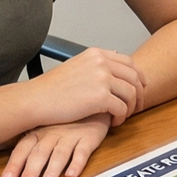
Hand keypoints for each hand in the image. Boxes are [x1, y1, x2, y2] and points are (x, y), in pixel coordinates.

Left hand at [1, 113, 109, 176]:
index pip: (23, 149)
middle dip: (31, 170)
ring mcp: (70, 136)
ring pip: (60, 154)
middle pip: (40, 153)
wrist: (90, 103)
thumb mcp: (41, 127)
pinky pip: (83, 151)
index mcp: (38, 132)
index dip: (14, 164)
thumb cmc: (63, 120)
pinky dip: (77, 163)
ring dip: (52, 170)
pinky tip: (71, 175)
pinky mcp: (88, 138)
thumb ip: (23, 144)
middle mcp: (52, 134)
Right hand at [27, 48, 143, 128]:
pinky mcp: (101, 96)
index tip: (140, 89)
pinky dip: (121, 118)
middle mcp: (102, 62)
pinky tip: (113, 122)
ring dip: (130, 108)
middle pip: (134, 77)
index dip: (138, 77)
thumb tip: (113, 72)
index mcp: (96, 54)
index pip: (129, 62)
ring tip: (121, 117)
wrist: (36, 99)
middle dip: (139, 94)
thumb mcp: (76, 67)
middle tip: (137, 107)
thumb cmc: (51, 89)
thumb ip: (95, 67)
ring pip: (131, 93)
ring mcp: (102, 78)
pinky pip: (122, 108)